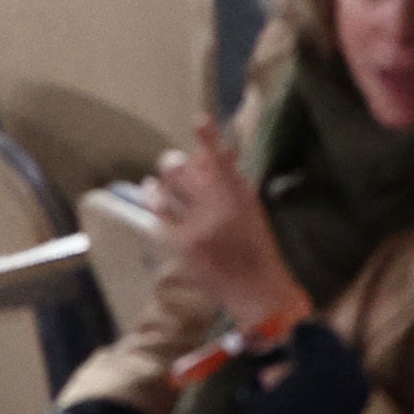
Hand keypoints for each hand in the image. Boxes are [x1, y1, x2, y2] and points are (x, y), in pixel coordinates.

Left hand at [153, 116, 304, 329]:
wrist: (259, 293)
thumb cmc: (256, 247)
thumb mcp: (251, 209)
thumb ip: (233, 179)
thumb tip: (219, 149)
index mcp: (239, 199)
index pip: (220, 163)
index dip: (210, 140)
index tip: (200, 120)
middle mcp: (218, 210)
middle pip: (181, 170)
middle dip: (175, 165)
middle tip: (177, 166)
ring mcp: (196, 227)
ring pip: (165, 189)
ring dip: (161, 184)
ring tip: (158, 183)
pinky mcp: (181, 243)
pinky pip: (158, 213)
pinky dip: (155, 202)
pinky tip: (155, 197)